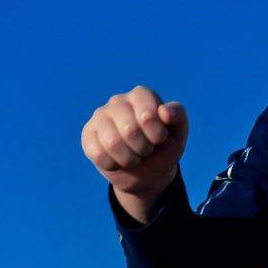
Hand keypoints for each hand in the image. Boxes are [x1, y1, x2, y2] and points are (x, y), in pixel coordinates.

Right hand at [82, 85, 188, 218]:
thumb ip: (179, 117)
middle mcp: (118, 101)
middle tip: (146, 149)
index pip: (148, 114)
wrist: (147, 172)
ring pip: (112, 143)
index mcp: (141, 95)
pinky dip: (113, 164)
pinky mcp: (88, 134)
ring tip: (134, 156)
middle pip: (129, 130)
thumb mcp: (178, 135)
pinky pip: (98, 154)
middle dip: (144, 148)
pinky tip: (118, 160)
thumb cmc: (163, 148)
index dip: (157, 134)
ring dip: (129, 159)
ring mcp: (100, 116)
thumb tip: (165, 111)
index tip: (160, 138)